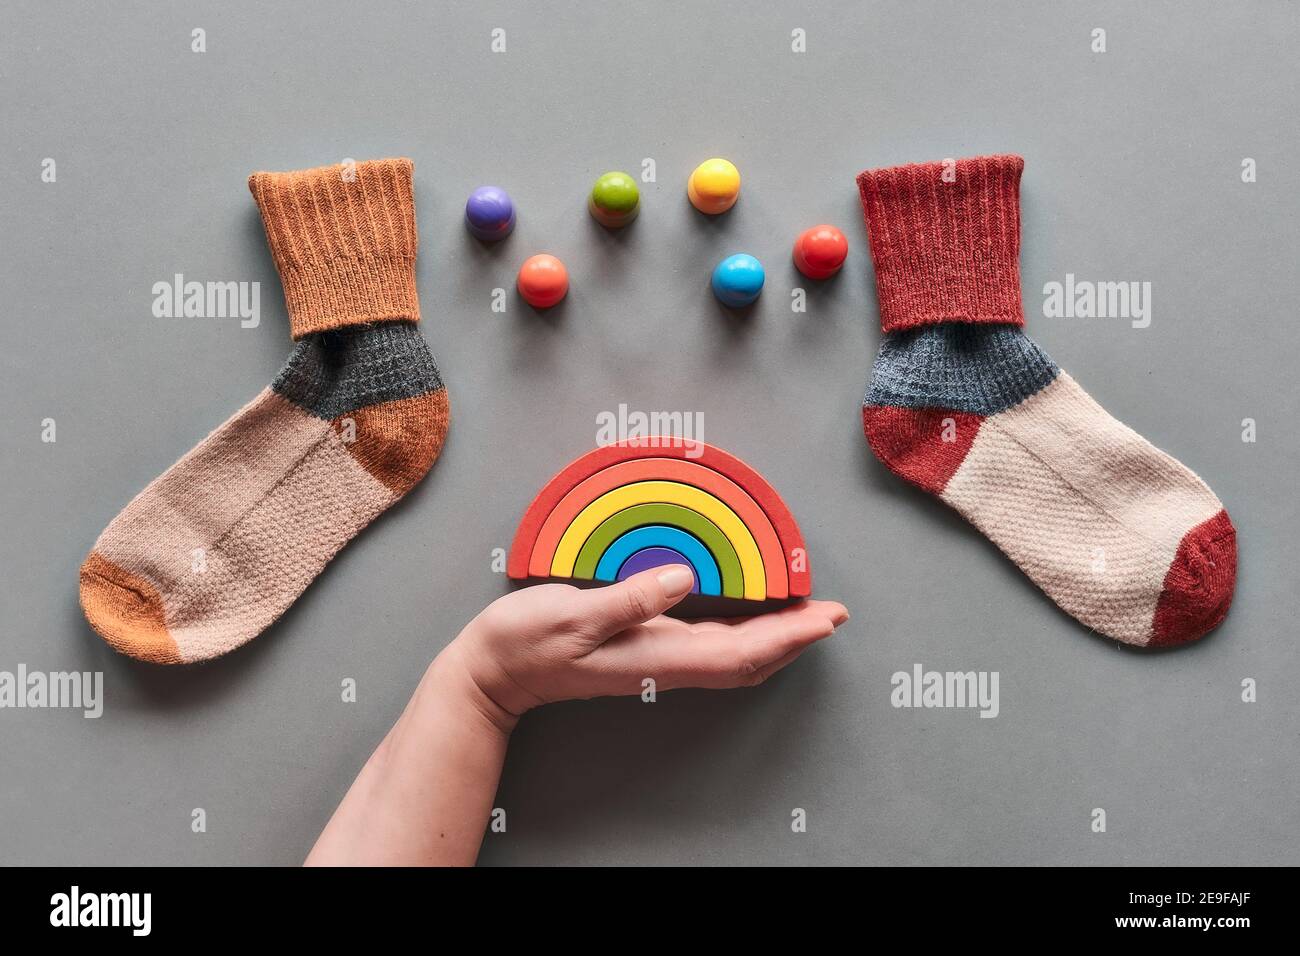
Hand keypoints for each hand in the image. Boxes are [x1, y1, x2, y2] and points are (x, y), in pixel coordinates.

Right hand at [442, 565, 849, 725]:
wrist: (493, 673)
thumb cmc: (526, 642)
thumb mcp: (572, 614)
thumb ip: (630, 599)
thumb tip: (684, 577)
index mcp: (655, 656)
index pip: (739, 653)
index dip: (789, 636)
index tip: (826, 617)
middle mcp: (664, 662)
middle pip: (748, 658)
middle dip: (796, 637)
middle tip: (835, 612)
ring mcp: (655, 659)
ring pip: (733, 654)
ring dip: (776, 636)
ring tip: (807, 614)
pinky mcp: (645, 648)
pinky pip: (710, 646)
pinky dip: (744, 632)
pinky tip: (751, 616)